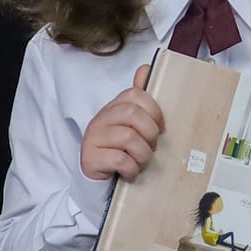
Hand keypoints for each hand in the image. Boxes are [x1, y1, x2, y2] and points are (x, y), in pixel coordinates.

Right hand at [80, 64, 163, 180]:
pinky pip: (119, 160)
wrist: (96, 181)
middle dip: (149, 133)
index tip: (160, 128)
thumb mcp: (131, 125)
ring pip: (128, 137)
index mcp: (113, 108)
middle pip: (132, 113)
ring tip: (140, 162)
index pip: (135, 95)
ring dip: (142, 154)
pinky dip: (131, 168)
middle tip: (150, 147)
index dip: (154, 111)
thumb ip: (140, 100)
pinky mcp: (90, 158)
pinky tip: (129, 172)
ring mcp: (93, 138)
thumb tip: (146, 68)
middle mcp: (100, 119)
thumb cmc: (119, 151)